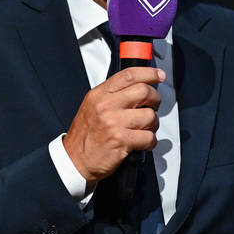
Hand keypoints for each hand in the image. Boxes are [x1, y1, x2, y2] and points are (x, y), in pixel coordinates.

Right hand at [62, 67, 164, 182]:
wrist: (75, 160)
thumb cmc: (85, 136)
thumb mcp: (92, 106)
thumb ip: (112, 95)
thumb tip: (138, 87)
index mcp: (99, 95)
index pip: (129, 75)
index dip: (149, 73)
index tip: (159, 75)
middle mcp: (106, 106)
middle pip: (144, 91)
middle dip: (155, 99)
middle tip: (153, 106)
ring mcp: (114, 123)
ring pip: (150, 116)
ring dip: (153, 124)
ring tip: (145, 129)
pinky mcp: (121, 141)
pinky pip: (149, 137)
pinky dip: (150, 142)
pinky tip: (142, 143)